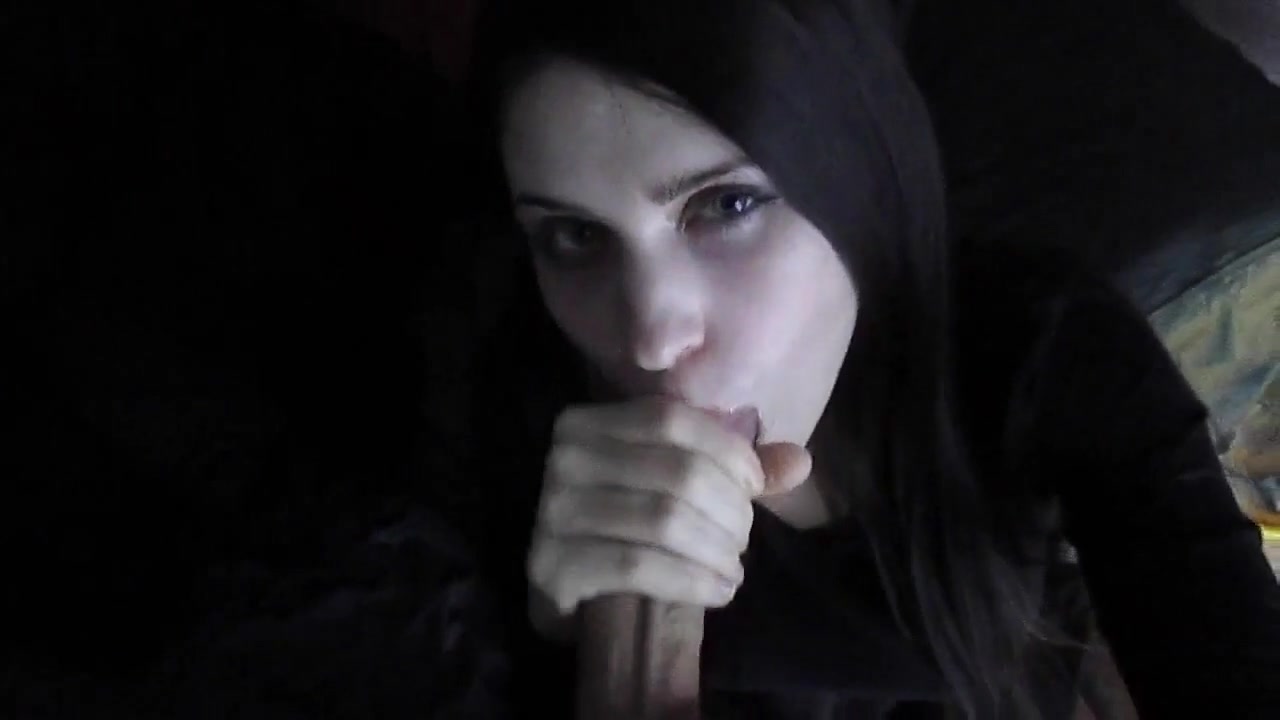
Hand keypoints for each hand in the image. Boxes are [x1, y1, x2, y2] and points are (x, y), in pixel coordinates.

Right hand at [526, 398, 810, 640]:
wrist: (573, 600)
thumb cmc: (630, 532)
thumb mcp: (678, 487)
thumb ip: (734, 469)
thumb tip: (799, 461)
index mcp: (588, 423)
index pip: (672, 420)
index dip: (727, 452)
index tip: (755, 487)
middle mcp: (563, 459)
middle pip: (677, 472)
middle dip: (729, 511)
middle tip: (743, 542)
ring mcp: (552, 512)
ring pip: (664, 520)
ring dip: (717, 550)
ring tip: (733, 570)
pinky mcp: (551, 564)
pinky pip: (639, 565)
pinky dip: (692, 580)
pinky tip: (718, 592)